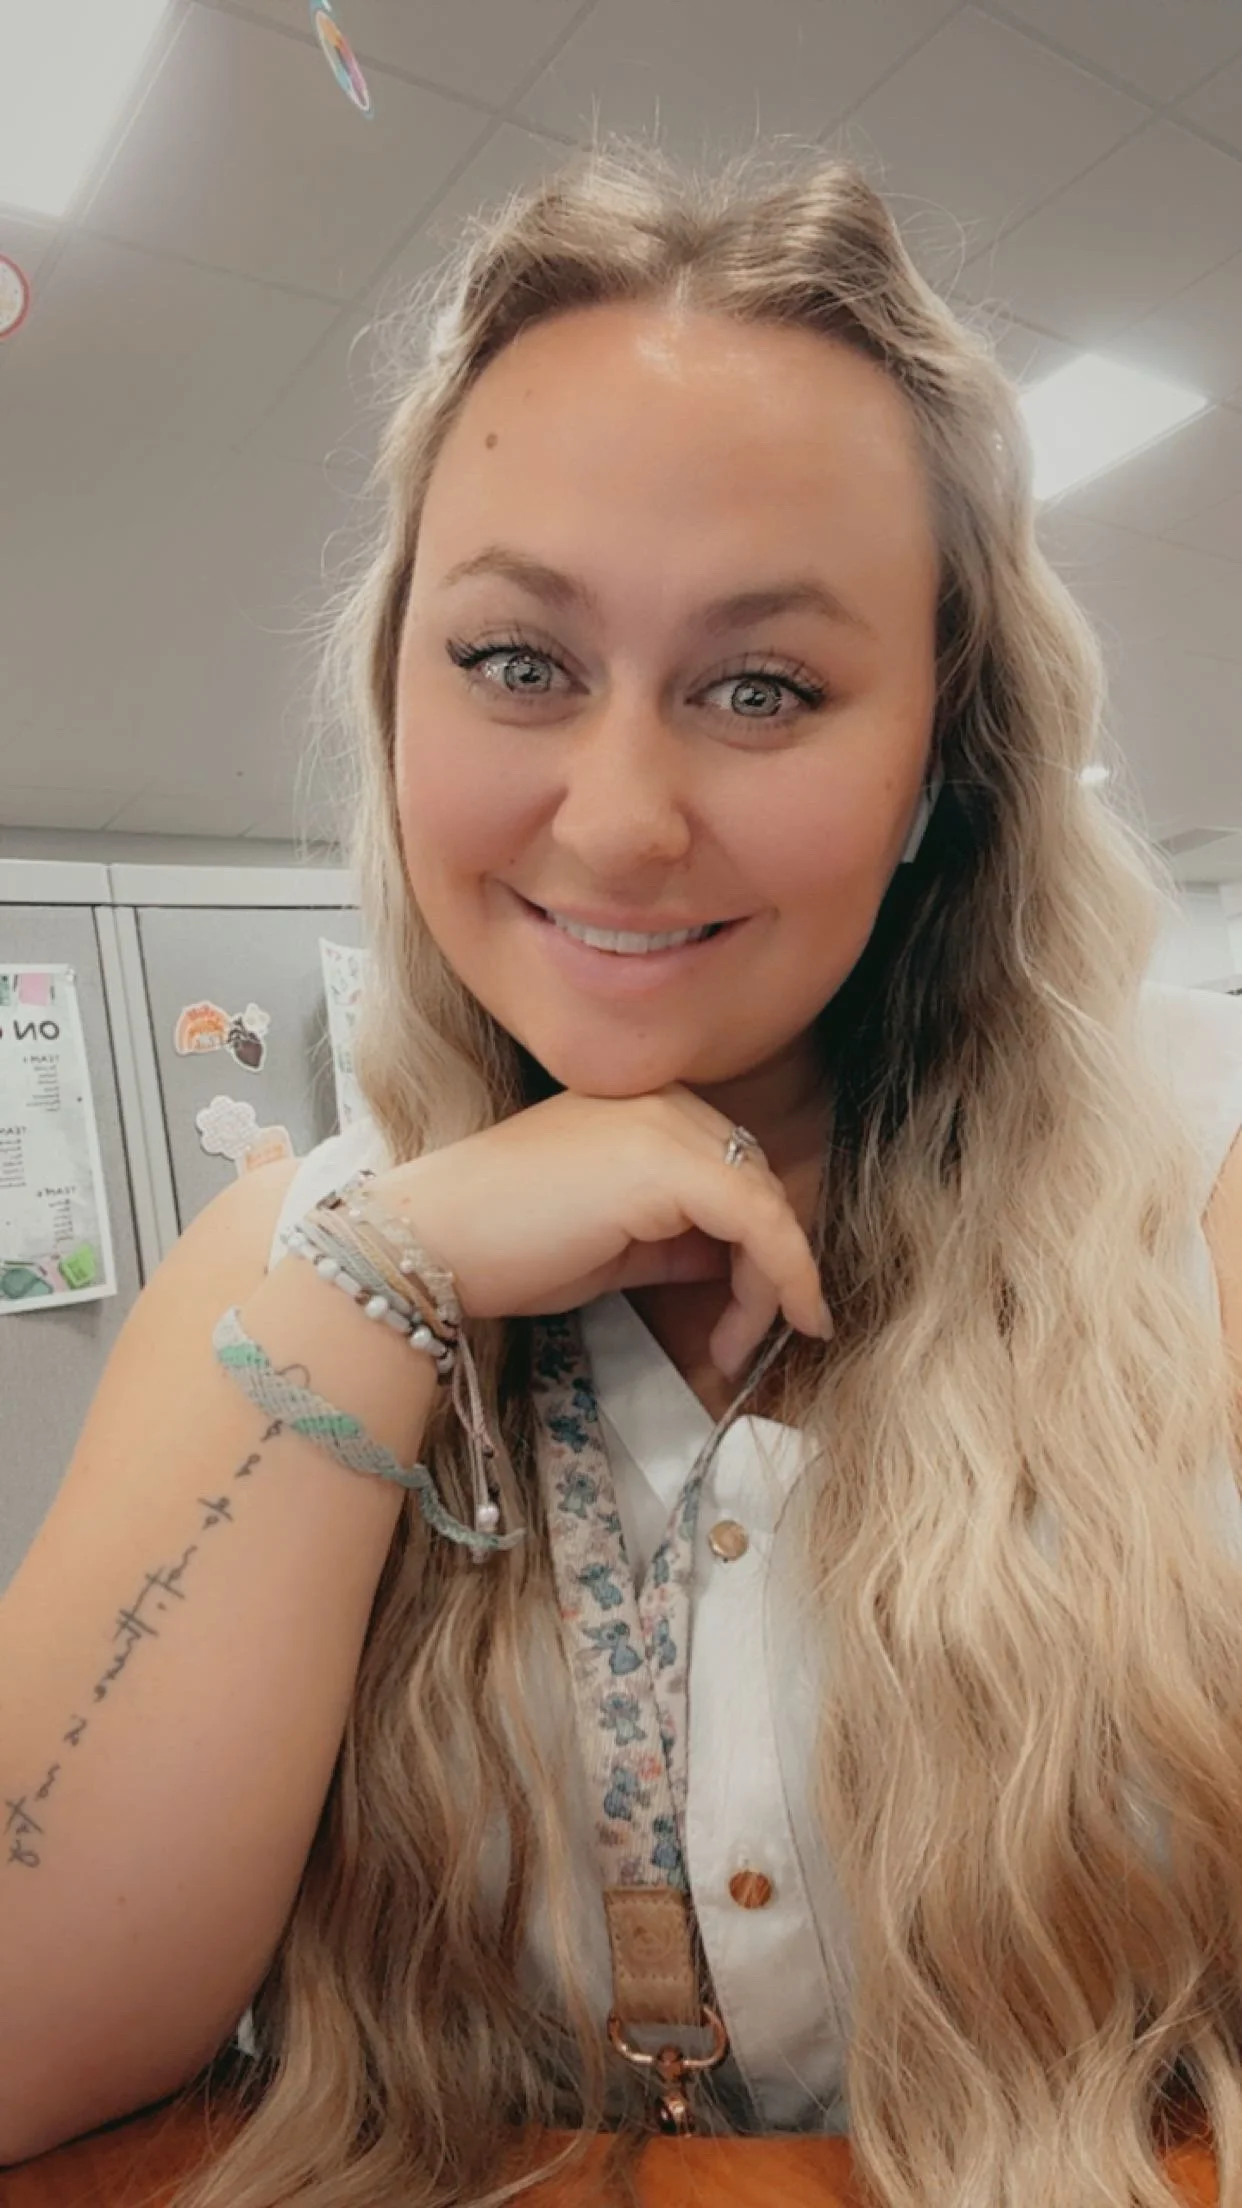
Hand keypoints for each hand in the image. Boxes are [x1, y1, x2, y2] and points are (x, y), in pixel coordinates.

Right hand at [373, 1085, 832, 1377]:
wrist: (432, 1243)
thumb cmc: (500, 1246)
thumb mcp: (610, 1242)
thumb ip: (673, 1240)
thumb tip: (730, 1265)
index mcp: (643, 1108)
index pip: (732, 1173)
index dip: (759, 1247)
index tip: (763, 1314)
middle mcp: (664, 1101)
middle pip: (758, 1187)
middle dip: (768, 1271)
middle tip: (744, 1342)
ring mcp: (667, 1123)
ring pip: (766, 1205)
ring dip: (773, 1285)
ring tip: (736, 1349)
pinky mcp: (670, 1161)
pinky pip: (761, 1221)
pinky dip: (783, 1275)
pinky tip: (769, 1323)